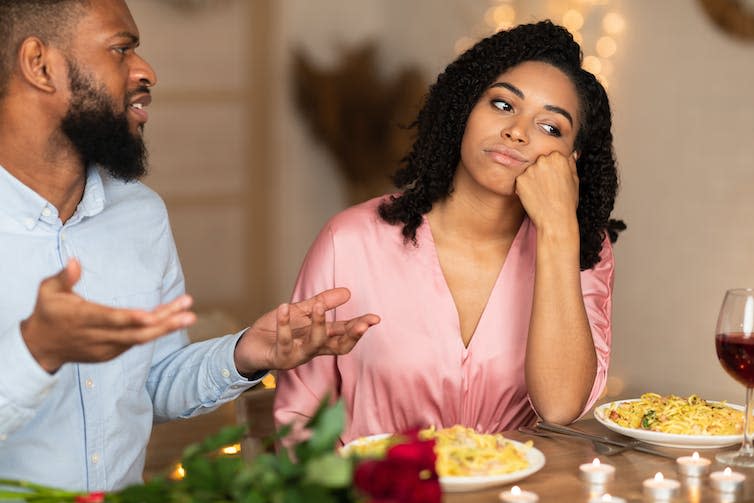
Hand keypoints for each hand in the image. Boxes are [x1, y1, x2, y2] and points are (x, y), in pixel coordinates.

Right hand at [21, 258, 195, 372]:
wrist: (40, 347)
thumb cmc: (48, 312)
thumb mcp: (48, 291)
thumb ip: (64, 277)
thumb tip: (75, 261)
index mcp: (82, 318)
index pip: (111, 319)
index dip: (131, 319)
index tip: (152, 317)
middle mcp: (97, 336)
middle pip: (135, 333)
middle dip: (164, 324)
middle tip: (188, 314)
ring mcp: (106, 348)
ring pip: (140, 339)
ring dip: (165, 327)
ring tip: (188, 315)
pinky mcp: (111, 354)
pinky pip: (136, 342)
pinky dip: (154, 332)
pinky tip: (172, 319)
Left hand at [233, 288, 379, 372]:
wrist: (248, 346)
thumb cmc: (275, 331)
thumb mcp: (302, 312)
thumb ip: (322, 303)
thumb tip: (347, 292)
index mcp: (320, 339)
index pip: (344, 334)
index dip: (359, 328)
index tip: (374, 319)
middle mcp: (312, 350)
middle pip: (338, 346)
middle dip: (351, 335)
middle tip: (362, 324)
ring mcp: (297, 355)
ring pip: (314, 344)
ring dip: (318, 325)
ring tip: (320, 306)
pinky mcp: (279, 357)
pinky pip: (284, 342)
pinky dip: (284, 324)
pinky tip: (284, 308)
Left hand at [515, 151, 578, 232]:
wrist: (555, 219)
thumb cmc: (566, 202)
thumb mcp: (575, 180)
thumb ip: (571, 164)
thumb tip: (571, 154)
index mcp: (558, 157)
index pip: (552, 156)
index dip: (552, 169)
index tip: (553, 179)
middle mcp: (543, 160)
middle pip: (539, 162)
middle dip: (541, 172)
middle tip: (546, 187)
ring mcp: (530, 169)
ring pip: (529, 171)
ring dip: (532, 179)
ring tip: (541, 193)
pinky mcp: (520, 179)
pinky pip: (521, 180)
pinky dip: (524, 187)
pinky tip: (533, 196)